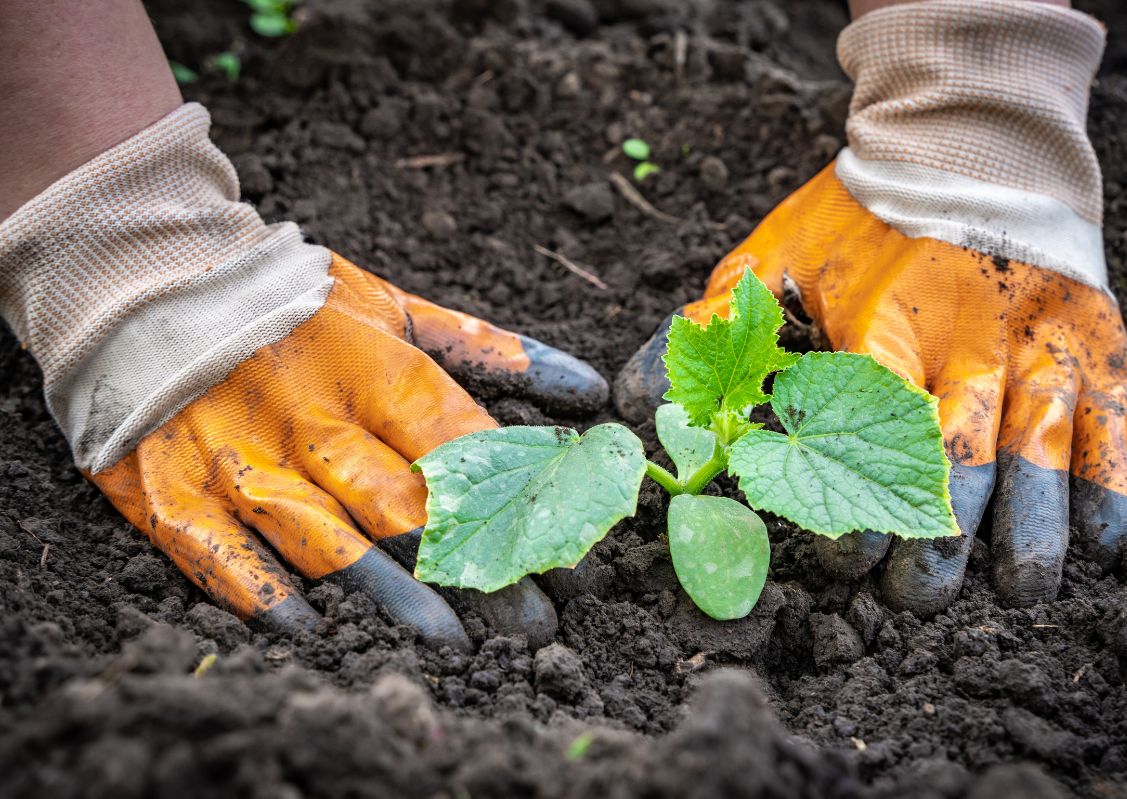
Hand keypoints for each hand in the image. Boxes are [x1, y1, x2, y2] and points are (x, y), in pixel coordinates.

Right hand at [92, 255, 605, 648]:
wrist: (151, 279)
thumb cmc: (294, 300)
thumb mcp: (398, 309)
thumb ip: (493, 350)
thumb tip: (589, 391)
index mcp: (378, 375)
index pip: (465, 453)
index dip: (521, 508)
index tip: (568, 560)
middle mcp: (317, 422)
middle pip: (408, 511)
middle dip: (476, 572)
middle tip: (532, 626)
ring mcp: (244, 461)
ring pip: (328, 542)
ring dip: (392, 597)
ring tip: (453, 643)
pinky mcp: (176, 492)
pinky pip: (223, 556)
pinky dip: (266, 595)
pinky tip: (313, 634)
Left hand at [615, 1, 1126, 614]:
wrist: (963, 138)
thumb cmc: (856, 210)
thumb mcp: (771, 257)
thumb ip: (712, 326)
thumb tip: (633, 399)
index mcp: (886, 320)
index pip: (873, 428)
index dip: (857, 506)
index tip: (841, 565)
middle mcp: (972, 335)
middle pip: (964, 453)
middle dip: (941, 537)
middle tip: (919, 600)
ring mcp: (1040, 340)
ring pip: (1047, 446)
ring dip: (1035, 525)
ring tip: (1020, 587)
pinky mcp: (1092, 339)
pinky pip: (1116, 419)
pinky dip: (1113, 483)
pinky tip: (1105, 544)